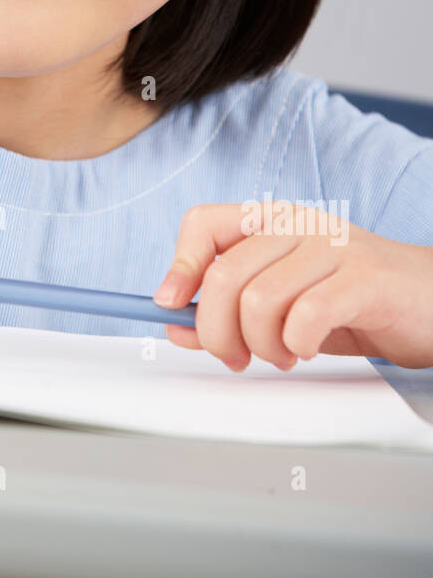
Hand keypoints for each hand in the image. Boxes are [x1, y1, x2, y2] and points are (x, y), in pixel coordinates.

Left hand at [153, 203, 432, 369]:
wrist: (429, 303)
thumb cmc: (353, 303)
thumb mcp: (281, 305)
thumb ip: (229, 311)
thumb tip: (173, 324)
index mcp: (272, 221)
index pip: (203, 224)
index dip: (179, 267)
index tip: (171, 308)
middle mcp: (298, 224)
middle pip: (223, 276)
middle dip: (216, 332)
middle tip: (236, 357)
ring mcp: (332, 247)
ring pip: (259, 301)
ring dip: (262, 346)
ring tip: (283, 354)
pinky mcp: (364, 278)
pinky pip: (305, 316)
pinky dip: (298, 344)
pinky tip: (310, 346)